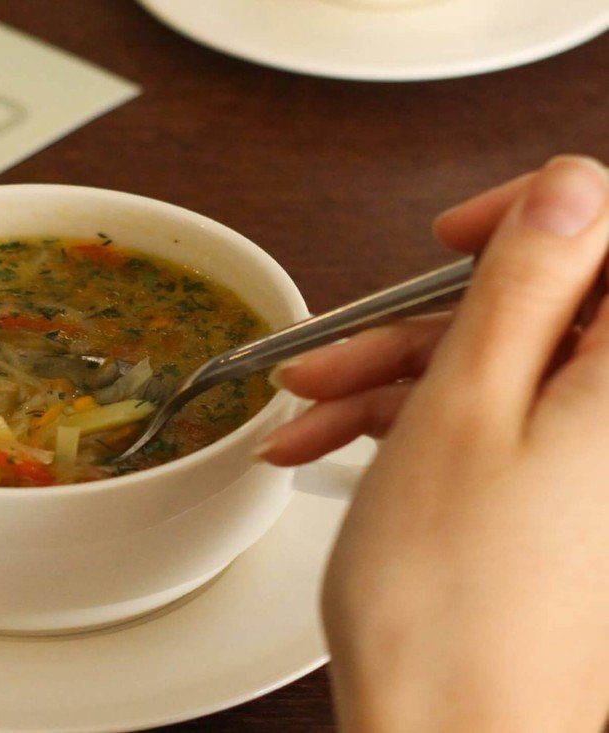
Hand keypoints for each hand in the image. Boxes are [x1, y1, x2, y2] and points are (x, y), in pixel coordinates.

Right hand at [264, 155, 608, 731]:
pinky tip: (338, 445)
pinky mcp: (557, 500)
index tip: (458, 240)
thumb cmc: (455, 605)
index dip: (535, 218)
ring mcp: (593, 463)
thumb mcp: (464, 406)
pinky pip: (493, 426)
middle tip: (346, 345)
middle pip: (541, 309)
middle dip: (426, 319)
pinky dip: (412, 425)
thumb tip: (568, 189)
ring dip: (398, 376)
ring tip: (310, 411)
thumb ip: (524, 284)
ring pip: (501, 371)